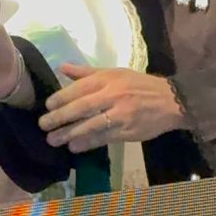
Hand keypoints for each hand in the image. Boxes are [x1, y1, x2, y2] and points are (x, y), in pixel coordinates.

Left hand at [38, 64, 184, 150]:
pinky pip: (104, 138)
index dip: (62, 97)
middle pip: (82, 107)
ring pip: (91, 125)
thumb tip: (61, 67)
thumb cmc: (139, 85)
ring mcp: (121, 114)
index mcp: (108, 79)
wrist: (172, 101)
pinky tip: (74, 147)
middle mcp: (113, 95)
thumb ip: (87, 72)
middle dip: (60, 117)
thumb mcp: (115, 73)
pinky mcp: (128, 131)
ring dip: (70, 134)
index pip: (80, 88)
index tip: (47, 106)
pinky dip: (88, 143)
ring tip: (54, 140)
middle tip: (43, 125)